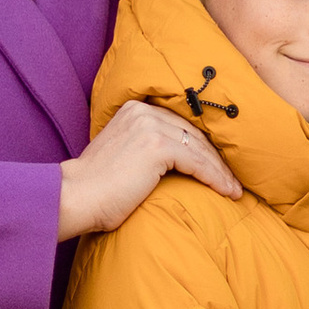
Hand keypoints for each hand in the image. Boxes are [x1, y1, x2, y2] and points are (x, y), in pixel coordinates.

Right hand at [59, 101, 241, 239]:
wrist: (74, 198)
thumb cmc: (95, 189)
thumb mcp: (121, 156)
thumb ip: (144, 148)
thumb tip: (175, 162)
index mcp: (134, 110)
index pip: (180, 125)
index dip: (204, 145)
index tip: (220, 164)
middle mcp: (143, 111)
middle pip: (194, 134)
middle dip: (217, 158)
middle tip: (234, 178)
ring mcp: (150, 127)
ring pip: (201, 148)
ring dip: (222, 171)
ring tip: (235, 189)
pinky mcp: (157, 147)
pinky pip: (198, 163)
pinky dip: (216, 178)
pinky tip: (227, 192)